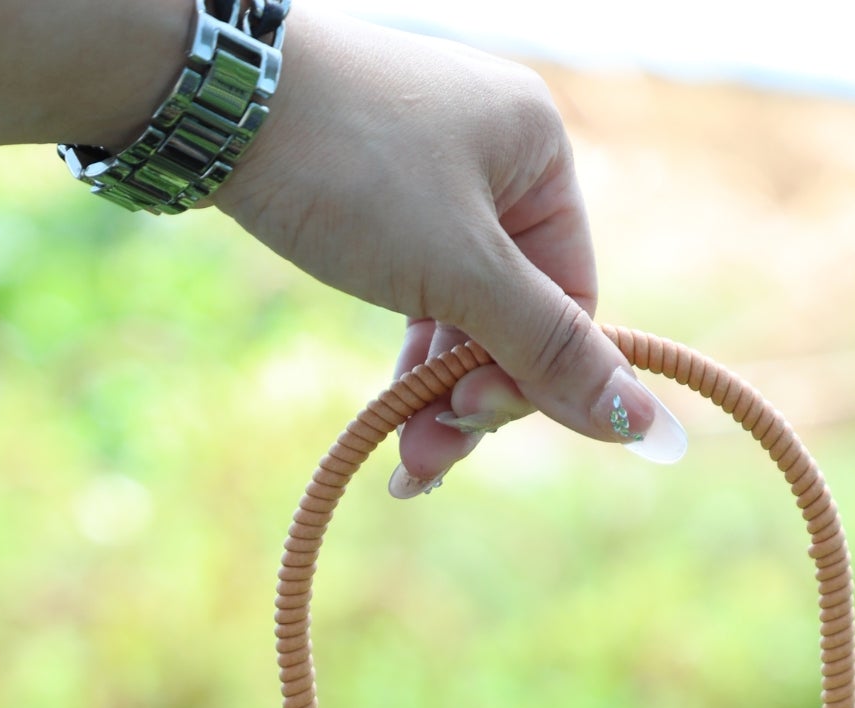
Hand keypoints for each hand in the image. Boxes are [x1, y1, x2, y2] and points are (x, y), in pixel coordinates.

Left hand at [216, 6, 685, 492]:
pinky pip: (421, 298)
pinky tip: (391, 419)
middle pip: (520, 317)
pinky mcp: (380, 199)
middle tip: (429, 452)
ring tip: (407, 465)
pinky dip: (409, 360)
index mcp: (540, 154)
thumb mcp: (460, 272)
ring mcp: (437, 178)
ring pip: (466, 317)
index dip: (535, 378)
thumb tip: (645, 427)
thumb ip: (552, 352)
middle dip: (478, 396)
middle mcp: (499, 159)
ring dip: (440, 397)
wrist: (210, 95)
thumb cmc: (347, 167)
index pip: (573, 301)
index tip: (474, 419)